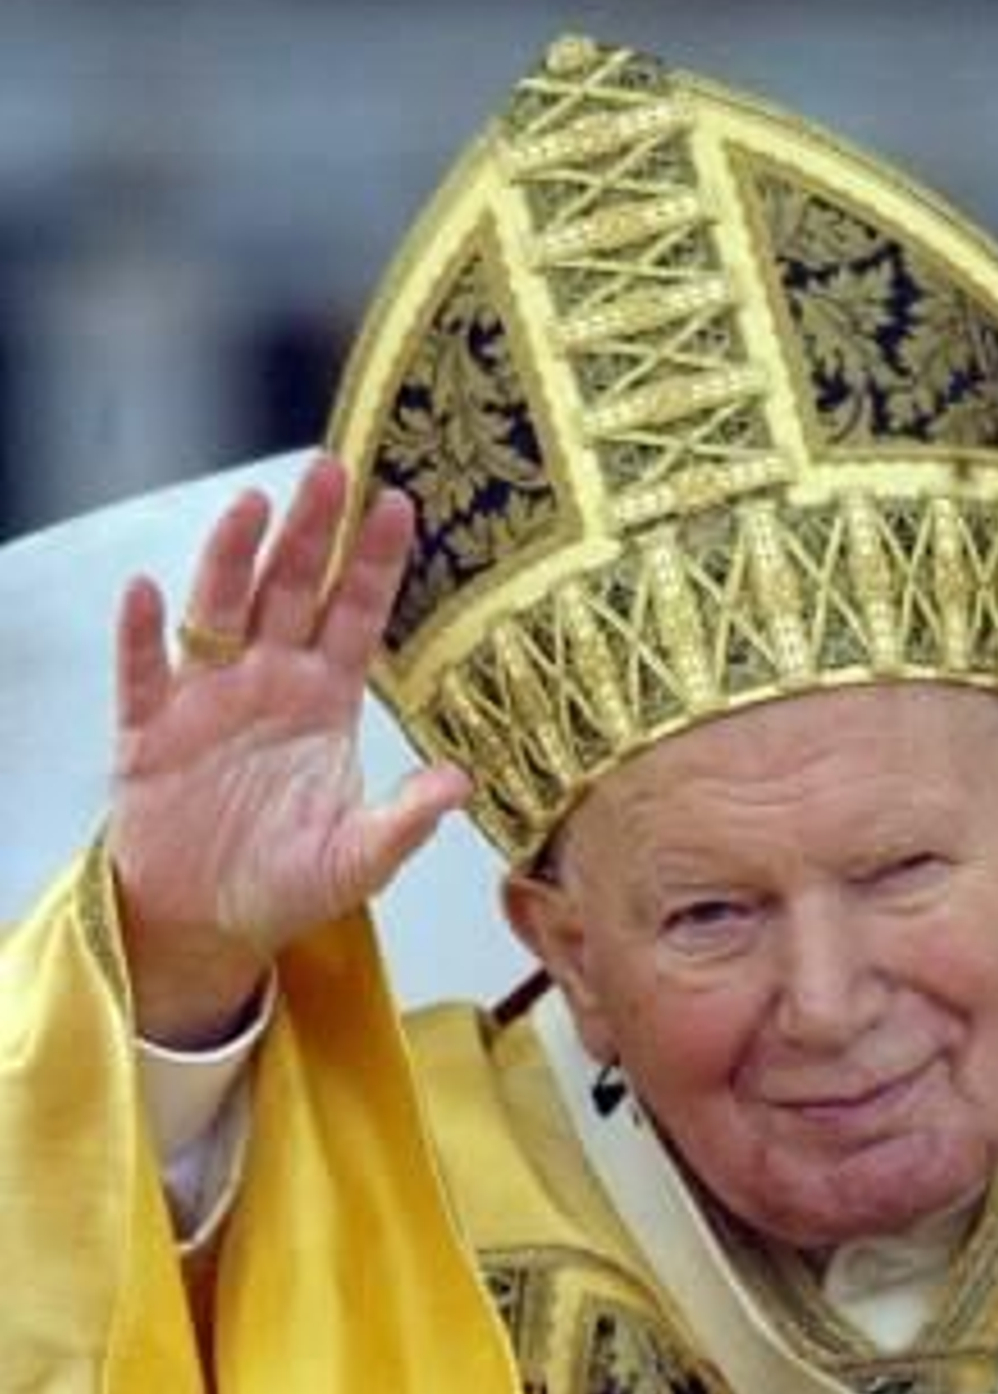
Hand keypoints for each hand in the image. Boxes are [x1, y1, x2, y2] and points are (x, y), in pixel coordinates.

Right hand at [110, 454, 468, 1044]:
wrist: (209, 923)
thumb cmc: (286, 884)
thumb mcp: (359, 860)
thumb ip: (405, 821)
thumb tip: (459, 783)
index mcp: (325, 701)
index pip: (356, 616)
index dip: (375, 563)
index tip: (397, 505)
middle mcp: (269, 682)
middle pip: (291, 591)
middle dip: (310, 532)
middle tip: (329, 470)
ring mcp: (207, 699)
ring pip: (220, 611)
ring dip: (233, 559)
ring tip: (253, 506)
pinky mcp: (150, 731)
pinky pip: (144, 673)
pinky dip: (142, 635)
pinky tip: (147, 594)